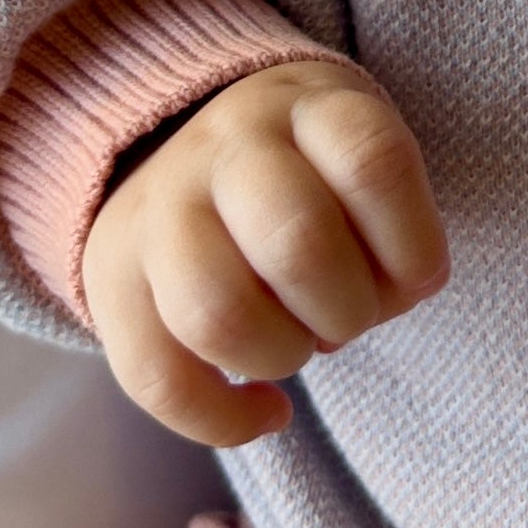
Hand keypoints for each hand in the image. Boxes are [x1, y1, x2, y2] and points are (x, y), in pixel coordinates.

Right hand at [80, 57, 446, 445]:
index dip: (415, 240)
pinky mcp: (109, 279)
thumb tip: (385, 300)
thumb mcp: (358, 160)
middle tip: (350, 315)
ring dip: (283, 357)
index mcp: (306, 107)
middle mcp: (225, 147)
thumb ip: (390, 225)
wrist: (171, 136)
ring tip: (298, 347)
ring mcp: (158, 211)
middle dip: (350, 310)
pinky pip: (157, 378)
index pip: (373, 161)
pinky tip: (268, 412)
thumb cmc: (308, 173)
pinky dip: (224, 420)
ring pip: (219, 313)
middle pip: (298, 241)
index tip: (418, 274)